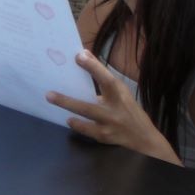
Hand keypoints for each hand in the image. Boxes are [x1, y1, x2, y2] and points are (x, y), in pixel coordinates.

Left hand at [46, 50, 180, 164]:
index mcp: (120, 95)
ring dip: (68, 108)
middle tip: (48, 93)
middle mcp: (115, 110)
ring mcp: (109, 125)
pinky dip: (78, 125)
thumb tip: (83, 54)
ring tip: (51, 99)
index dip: (94, 67)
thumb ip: (103, 77)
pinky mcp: (105, 137)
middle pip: (91, 103)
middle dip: (68, 98)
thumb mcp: (121, 92)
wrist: (146, 140)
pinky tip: (69, 120)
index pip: (107, 80)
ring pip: (87, 117)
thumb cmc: (130, 111)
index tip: (79, 55)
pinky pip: (87, 131)